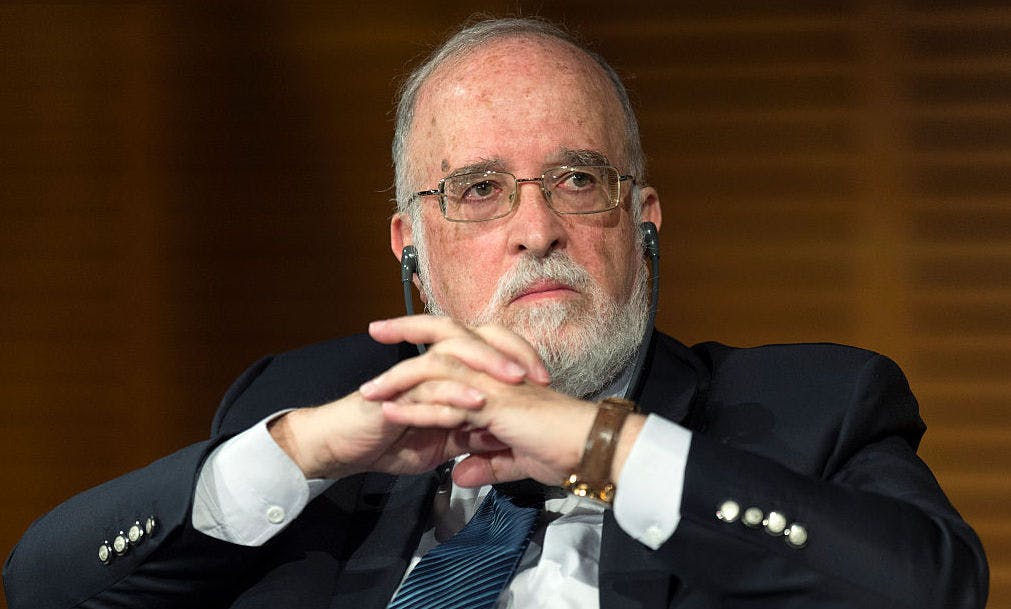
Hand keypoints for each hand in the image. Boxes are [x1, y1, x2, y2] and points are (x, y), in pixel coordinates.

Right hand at [270, 315, 547, 479]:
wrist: (342, 449)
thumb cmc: (387, 442)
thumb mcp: (440, 442)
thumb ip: (468, 437)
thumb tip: (499, 440)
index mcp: (443, 370)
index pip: (486, 347)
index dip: (517, 356)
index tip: (545, 379)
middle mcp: (429, 364)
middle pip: (473, 337)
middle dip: (509, 350)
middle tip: (538, 373)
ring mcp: (411, 374)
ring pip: (453, 356)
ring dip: (486, 366)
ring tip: (516, 381)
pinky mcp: (393, 392)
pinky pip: (428, 389)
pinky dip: (454, 396)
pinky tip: (476, 406)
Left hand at [362, 318, 643, 486]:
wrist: (590, 448)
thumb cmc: (562, 449)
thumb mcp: (515, 460)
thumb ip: (487, 464)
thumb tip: (462, 473)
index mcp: (500, 375)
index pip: (459, 349)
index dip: (430, 343)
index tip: (400, 343)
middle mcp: (495, 370)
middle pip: (444, 338)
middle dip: (408, 330)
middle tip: (376, 328)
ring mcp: (493, 382)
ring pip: (436, 367)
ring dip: (397, 378)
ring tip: (366, 389)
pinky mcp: (493, 403)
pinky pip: (444, 400)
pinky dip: (413, 407)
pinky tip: (388, 412)